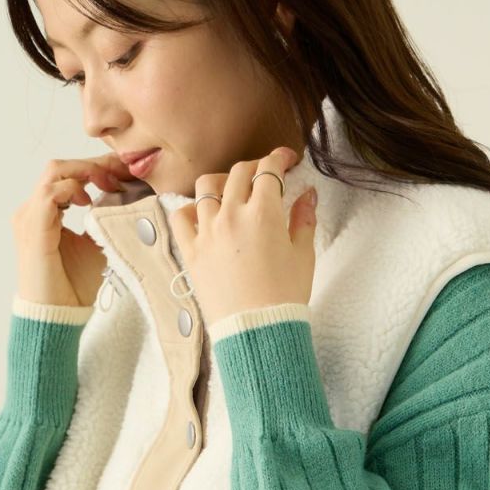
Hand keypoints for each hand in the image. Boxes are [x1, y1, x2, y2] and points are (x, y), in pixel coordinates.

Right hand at [12, 153, 132, 306]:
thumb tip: (130, 204)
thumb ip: (105, 223)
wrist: (55, 314)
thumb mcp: (97, 247)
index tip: (124, 170)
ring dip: (85, 172)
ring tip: (109, 184)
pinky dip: (73, 190)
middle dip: (94, 164)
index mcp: (44, 212)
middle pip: (60, 166)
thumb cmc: (73, 286)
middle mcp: (32, 209)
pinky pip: (50, 194)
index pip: (67, 175)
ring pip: (54, 172)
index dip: (96, 167)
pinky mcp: (32, 226)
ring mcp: (29, 215)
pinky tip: (90, 203)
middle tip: (121, 172)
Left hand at [165, 145, 317, 328]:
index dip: (280, 158)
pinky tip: (204, 214)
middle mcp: (232, 215)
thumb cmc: (284, 297)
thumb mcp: (303, 256)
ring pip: (207, 186)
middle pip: (240, 172)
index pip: (269, 169)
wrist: (256, 330)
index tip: (287, 160)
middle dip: (255, 167)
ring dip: (223, 181)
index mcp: (264, 213)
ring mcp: (208, 231)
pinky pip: (181, 216)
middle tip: (266, 176)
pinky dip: (191, 208)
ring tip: (233, 191)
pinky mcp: (191, 250)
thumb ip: (303, 219)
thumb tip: (307, 196)